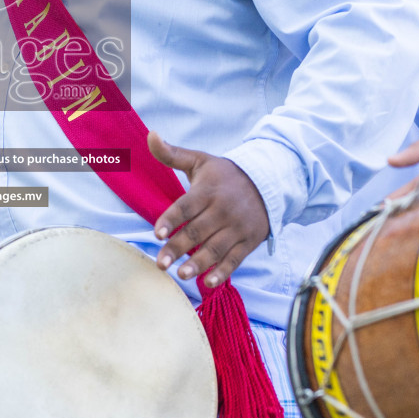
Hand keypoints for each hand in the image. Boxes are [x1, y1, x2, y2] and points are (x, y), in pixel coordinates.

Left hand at [147, 132, 269, 289]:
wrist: (269, 180)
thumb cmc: (225, 174)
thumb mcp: (200, 160)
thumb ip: (172, 154)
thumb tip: (150, 135)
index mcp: (208, 190)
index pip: (186, 206)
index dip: (171, 220)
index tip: (157, 233)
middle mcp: (223, 209)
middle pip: (198, 231)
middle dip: (178, 248)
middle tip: (160, 264)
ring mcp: (237, 227)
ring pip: (216, 247)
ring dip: (199, 263)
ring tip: (182, 275)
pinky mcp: (249, 241)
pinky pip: (236, 259)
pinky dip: (223, 272)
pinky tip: (209, 282)